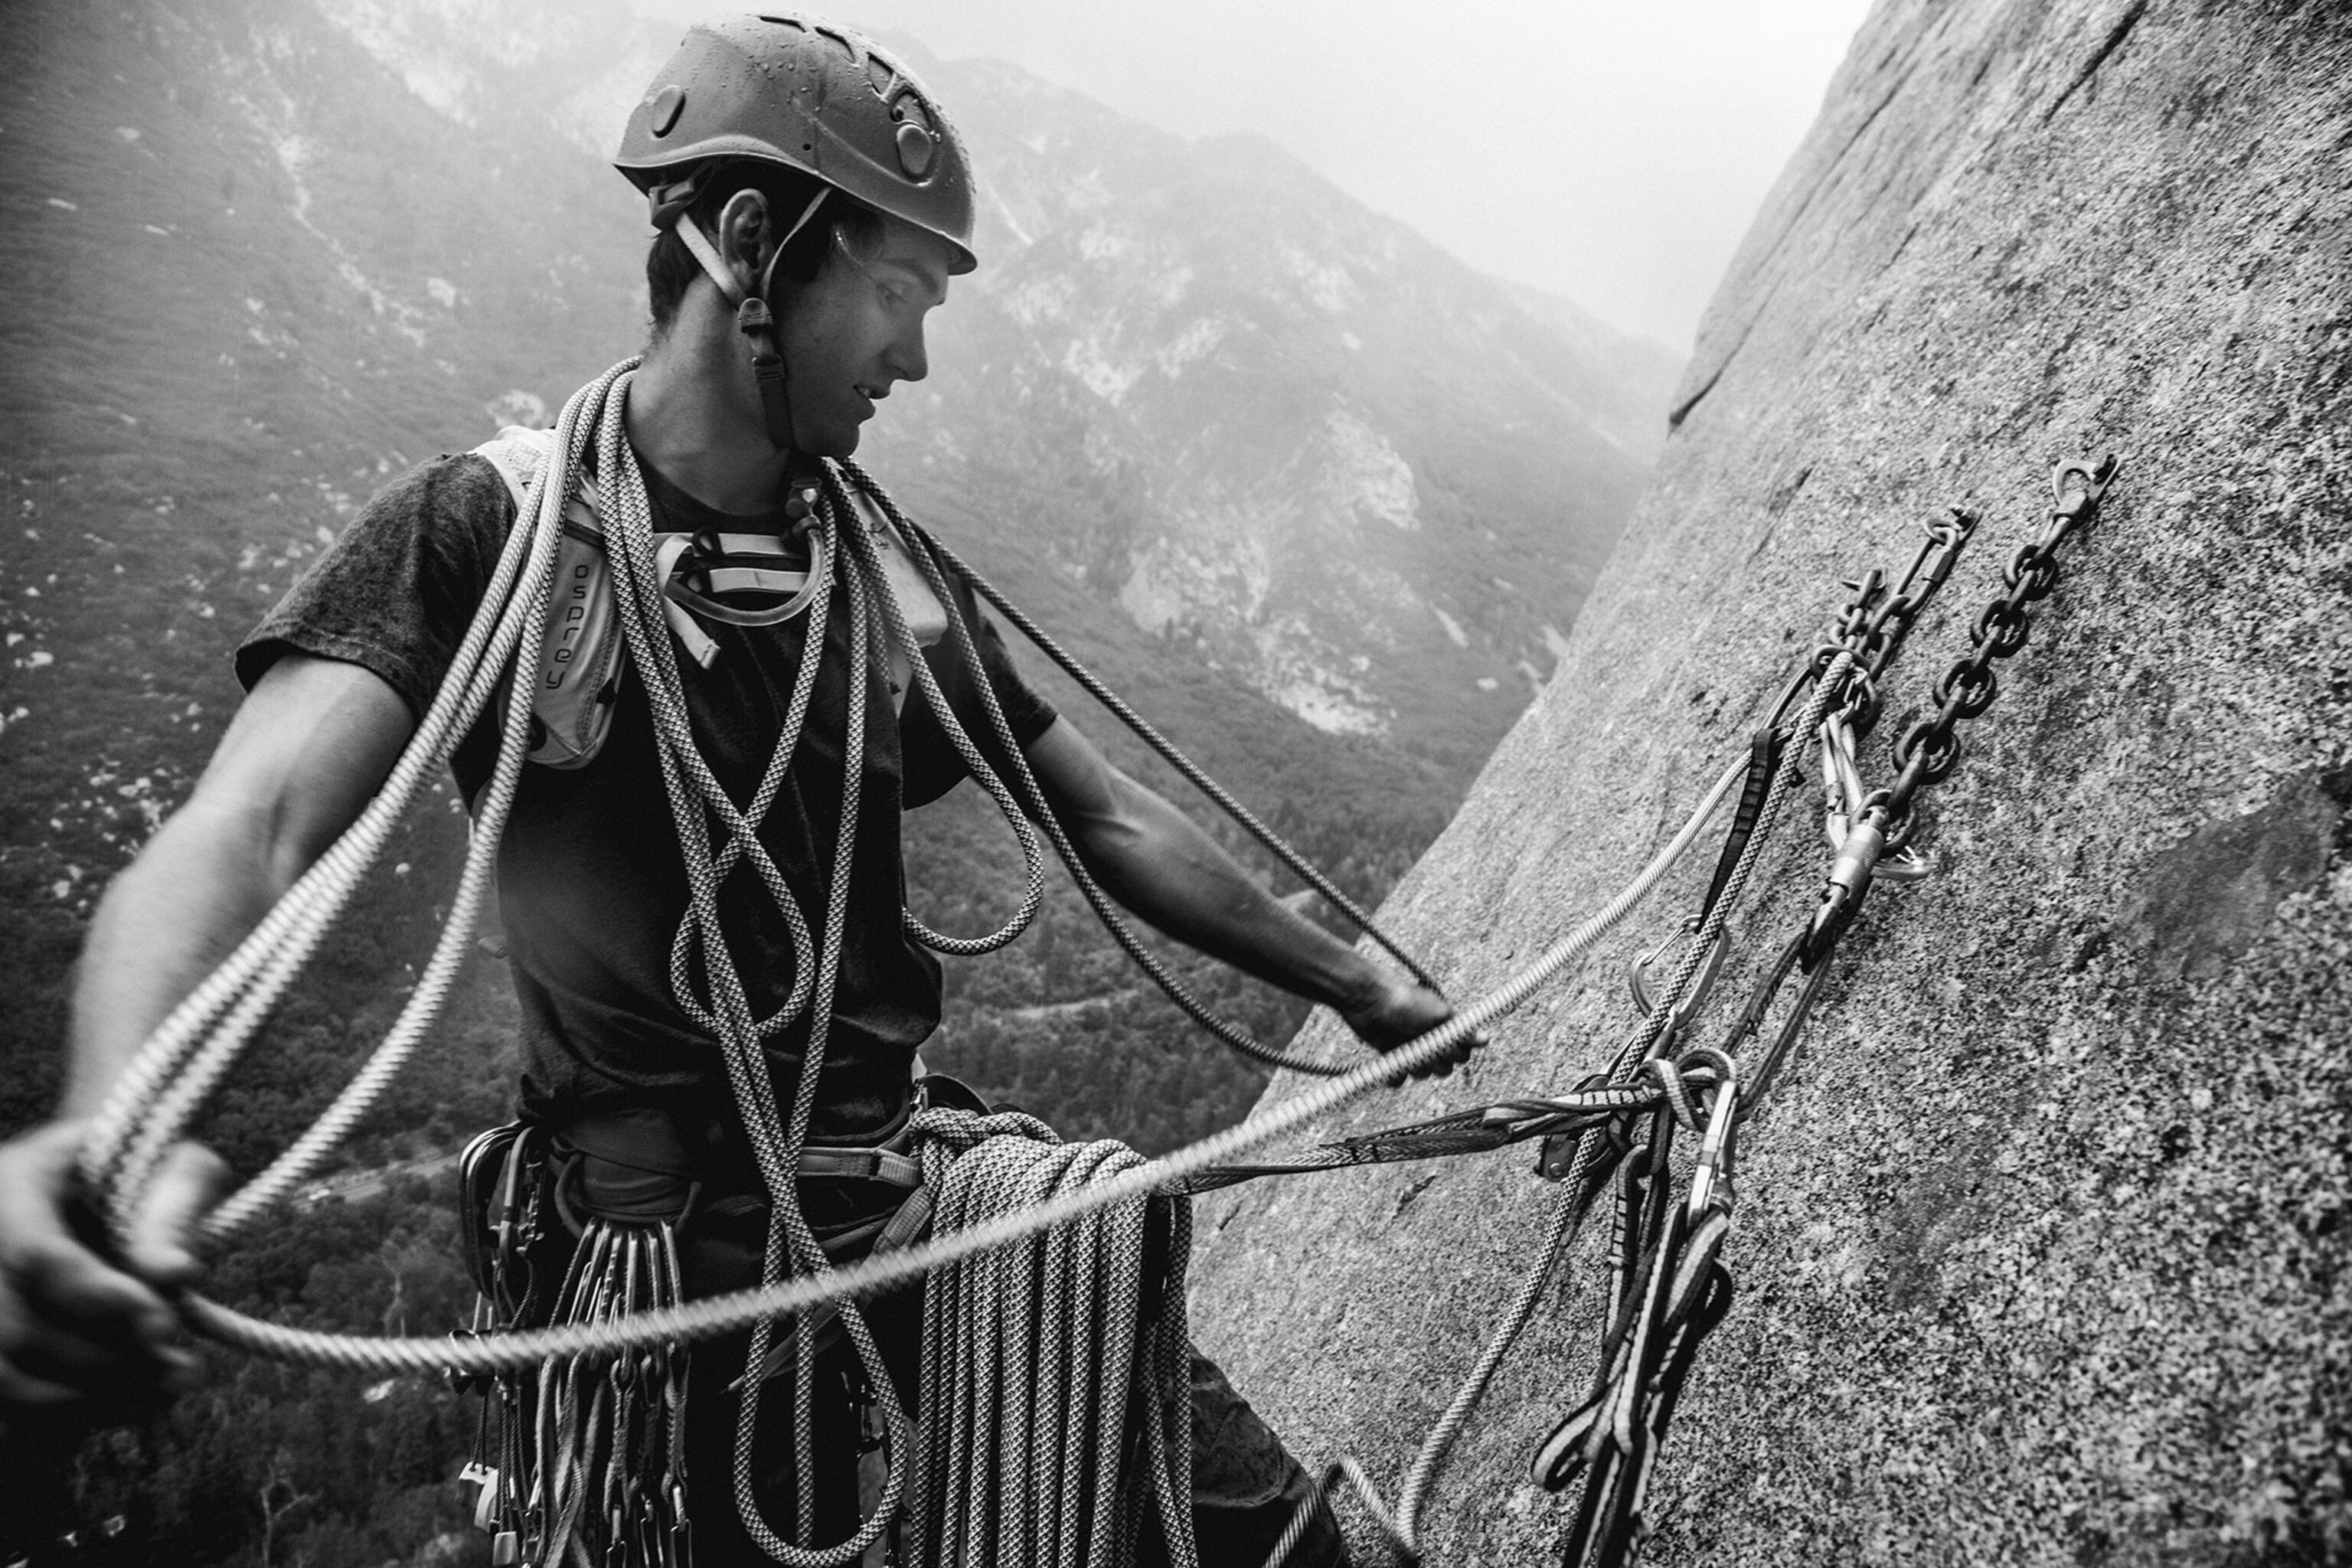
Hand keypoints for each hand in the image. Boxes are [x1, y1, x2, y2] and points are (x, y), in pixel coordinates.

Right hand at [0, 1122, 224, 1440]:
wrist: (99, 1192)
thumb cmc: (144, 1172)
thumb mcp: (172, 1166)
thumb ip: (175, 1210)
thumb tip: (172, 1272)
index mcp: (13, 1186)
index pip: (39, 1257)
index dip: (100, 1299)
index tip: (165, 1326)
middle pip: (19, 1331)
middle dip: (107, 1363)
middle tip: (181, 1373)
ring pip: (6, 1380)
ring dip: (88, 1402)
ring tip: (163, 1395)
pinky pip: (7, 1409)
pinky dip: (61, 1422)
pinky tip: (124, 1409)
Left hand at [1337, 973, 1483, 1080]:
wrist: (1368, 1001)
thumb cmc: (1405, 1002)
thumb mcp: (1439, 1014)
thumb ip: (1462, 1031)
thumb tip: (1486, 1039)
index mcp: (1444, 1030)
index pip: (1462, 1055)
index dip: (1455, 1054)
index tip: (1444, 1044)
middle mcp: (1430, 1041)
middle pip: (1445, 1068)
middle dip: (1435, 1062)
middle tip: (1423, 1046)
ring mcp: (1411, 1050)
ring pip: (1423, 1074)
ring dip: (1415, 1066)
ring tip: (1405, 1050)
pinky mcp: (1393, 1058)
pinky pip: (1400, 1078)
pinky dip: (1395, 1073)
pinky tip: (1392, 1059)